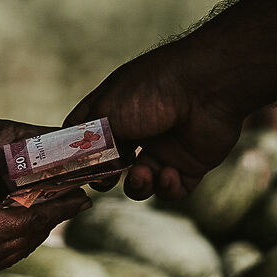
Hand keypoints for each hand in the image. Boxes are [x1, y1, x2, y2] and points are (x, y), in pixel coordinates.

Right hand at [0, 182, 84, 276]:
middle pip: (34, 235)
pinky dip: (19, 236)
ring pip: (22, 247)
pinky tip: (19, 220)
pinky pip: (6, 255)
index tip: (82, 195)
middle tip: (73, 195)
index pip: (34, 217)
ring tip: (52, 205)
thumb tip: (16, 177)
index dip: (61, 206)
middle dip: (54, 215)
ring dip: (38, 227)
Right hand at [67, 42, 246, 202]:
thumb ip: (88, 140)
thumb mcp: (106, 110)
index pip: (86, 135)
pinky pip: (171, 189)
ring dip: (138, 186)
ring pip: (140, 183)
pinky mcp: (190, 164)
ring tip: (144, 174)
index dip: (76, 153)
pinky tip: (168, 173)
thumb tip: (86, 166)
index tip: (69, 170)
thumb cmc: (150, 90)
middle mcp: (138, 129)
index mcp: (115, 109)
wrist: (206, 88)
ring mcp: (164, 147)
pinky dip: (166, 187)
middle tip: (105, 181)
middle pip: (112, 165)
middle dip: (106, 178)